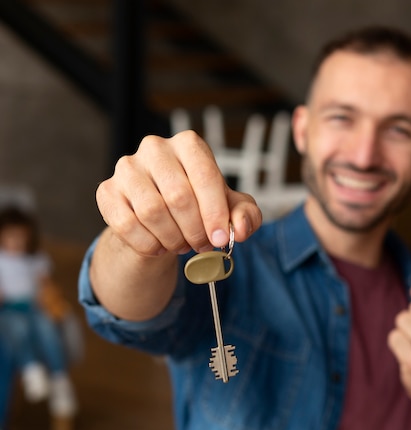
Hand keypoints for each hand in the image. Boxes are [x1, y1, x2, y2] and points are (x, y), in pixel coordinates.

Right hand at [96, 131, 262, 256]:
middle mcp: (155, 148)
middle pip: (178, 196)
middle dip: (195, 230)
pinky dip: (148, 244)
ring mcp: (127, 168)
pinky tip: (159, 246)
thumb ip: (245, 216)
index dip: (215, 213)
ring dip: (172, 238)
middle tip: (202, 245)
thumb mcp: (231, 210)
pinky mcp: (107, 191)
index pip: (205, 176)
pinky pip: (127, 224)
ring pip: (152, 212)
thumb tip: (242, 230)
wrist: (162, 219)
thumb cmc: (199, 207)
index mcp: (189, 145)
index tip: (221, 239)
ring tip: (182, 244)